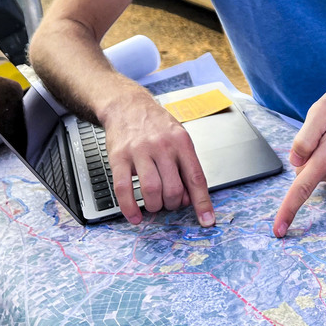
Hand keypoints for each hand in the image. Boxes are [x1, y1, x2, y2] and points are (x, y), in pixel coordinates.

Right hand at [98, 85, 213, 226]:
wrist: (127, 105)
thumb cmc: (156, 125)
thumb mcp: (179, 137)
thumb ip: (185, 166)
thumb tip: (188, 199)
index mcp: (181, 142)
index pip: (196, 178)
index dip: (202, 202)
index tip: (206, 221)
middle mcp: (162, 146)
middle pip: (173, 189)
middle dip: (172, 205)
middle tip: (169, 203)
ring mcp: (139, 151)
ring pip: (151, 191)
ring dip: (154, 206)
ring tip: (154, 205)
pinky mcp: (118, 157)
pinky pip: (124, 189)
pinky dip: (130, 208)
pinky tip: (134, 216)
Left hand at [272, 77, 325, 236]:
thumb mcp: (321, 110)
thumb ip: (305, 138)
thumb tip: (295, 163)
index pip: (303, 187)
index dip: (288, 209)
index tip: (279, 230)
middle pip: (305, 175)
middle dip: (306, 158)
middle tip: (322, 134)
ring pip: (318, 173)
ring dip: (320, 157)